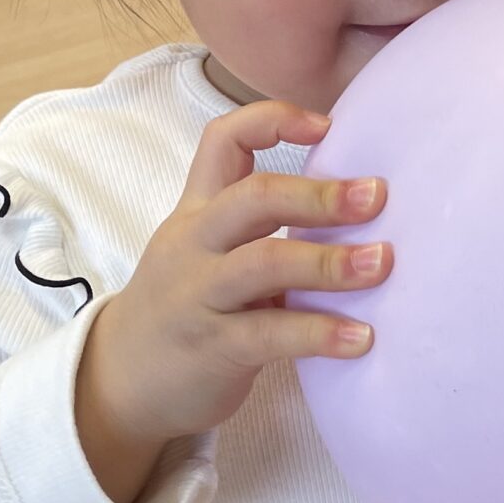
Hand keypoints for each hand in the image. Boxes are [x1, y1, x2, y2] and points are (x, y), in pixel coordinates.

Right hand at [76, 101, 389, 502]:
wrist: (121, 382)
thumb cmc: (187, 310)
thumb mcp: (208, 254)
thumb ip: (261, 229)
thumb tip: (352, 208)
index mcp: (196, 212)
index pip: (223, 141)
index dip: (273, 120)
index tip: (330, 126)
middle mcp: (194, 244)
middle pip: (254, 198)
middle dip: (319, 194)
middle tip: (378, 197)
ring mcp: (199, 295)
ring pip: (264, 263)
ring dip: (329, 262)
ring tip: (382, 264)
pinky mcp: (212, 347)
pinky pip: (271, 334)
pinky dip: (321, 333)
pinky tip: (363, 338)